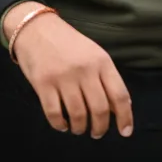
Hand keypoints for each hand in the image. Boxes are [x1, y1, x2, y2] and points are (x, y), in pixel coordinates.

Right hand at [4, 4, 132, 138]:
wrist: (36, 28)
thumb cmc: (68, 44)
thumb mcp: (94, 54)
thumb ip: (106, 78)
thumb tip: (121, 108)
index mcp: (102, 62)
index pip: (120, 95)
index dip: (125, 117)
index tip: (125, 132)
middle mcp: (85, 70)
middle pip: (100, 109)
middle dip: (100, 128)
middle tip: (96, 133)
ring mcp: (63, 77)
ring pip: (78, 115)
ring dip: (80, 128)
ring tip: (78, 129)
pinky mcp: (43, 84)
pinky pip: (54, 114)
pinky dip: (60, 125)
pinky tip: (62, 124)